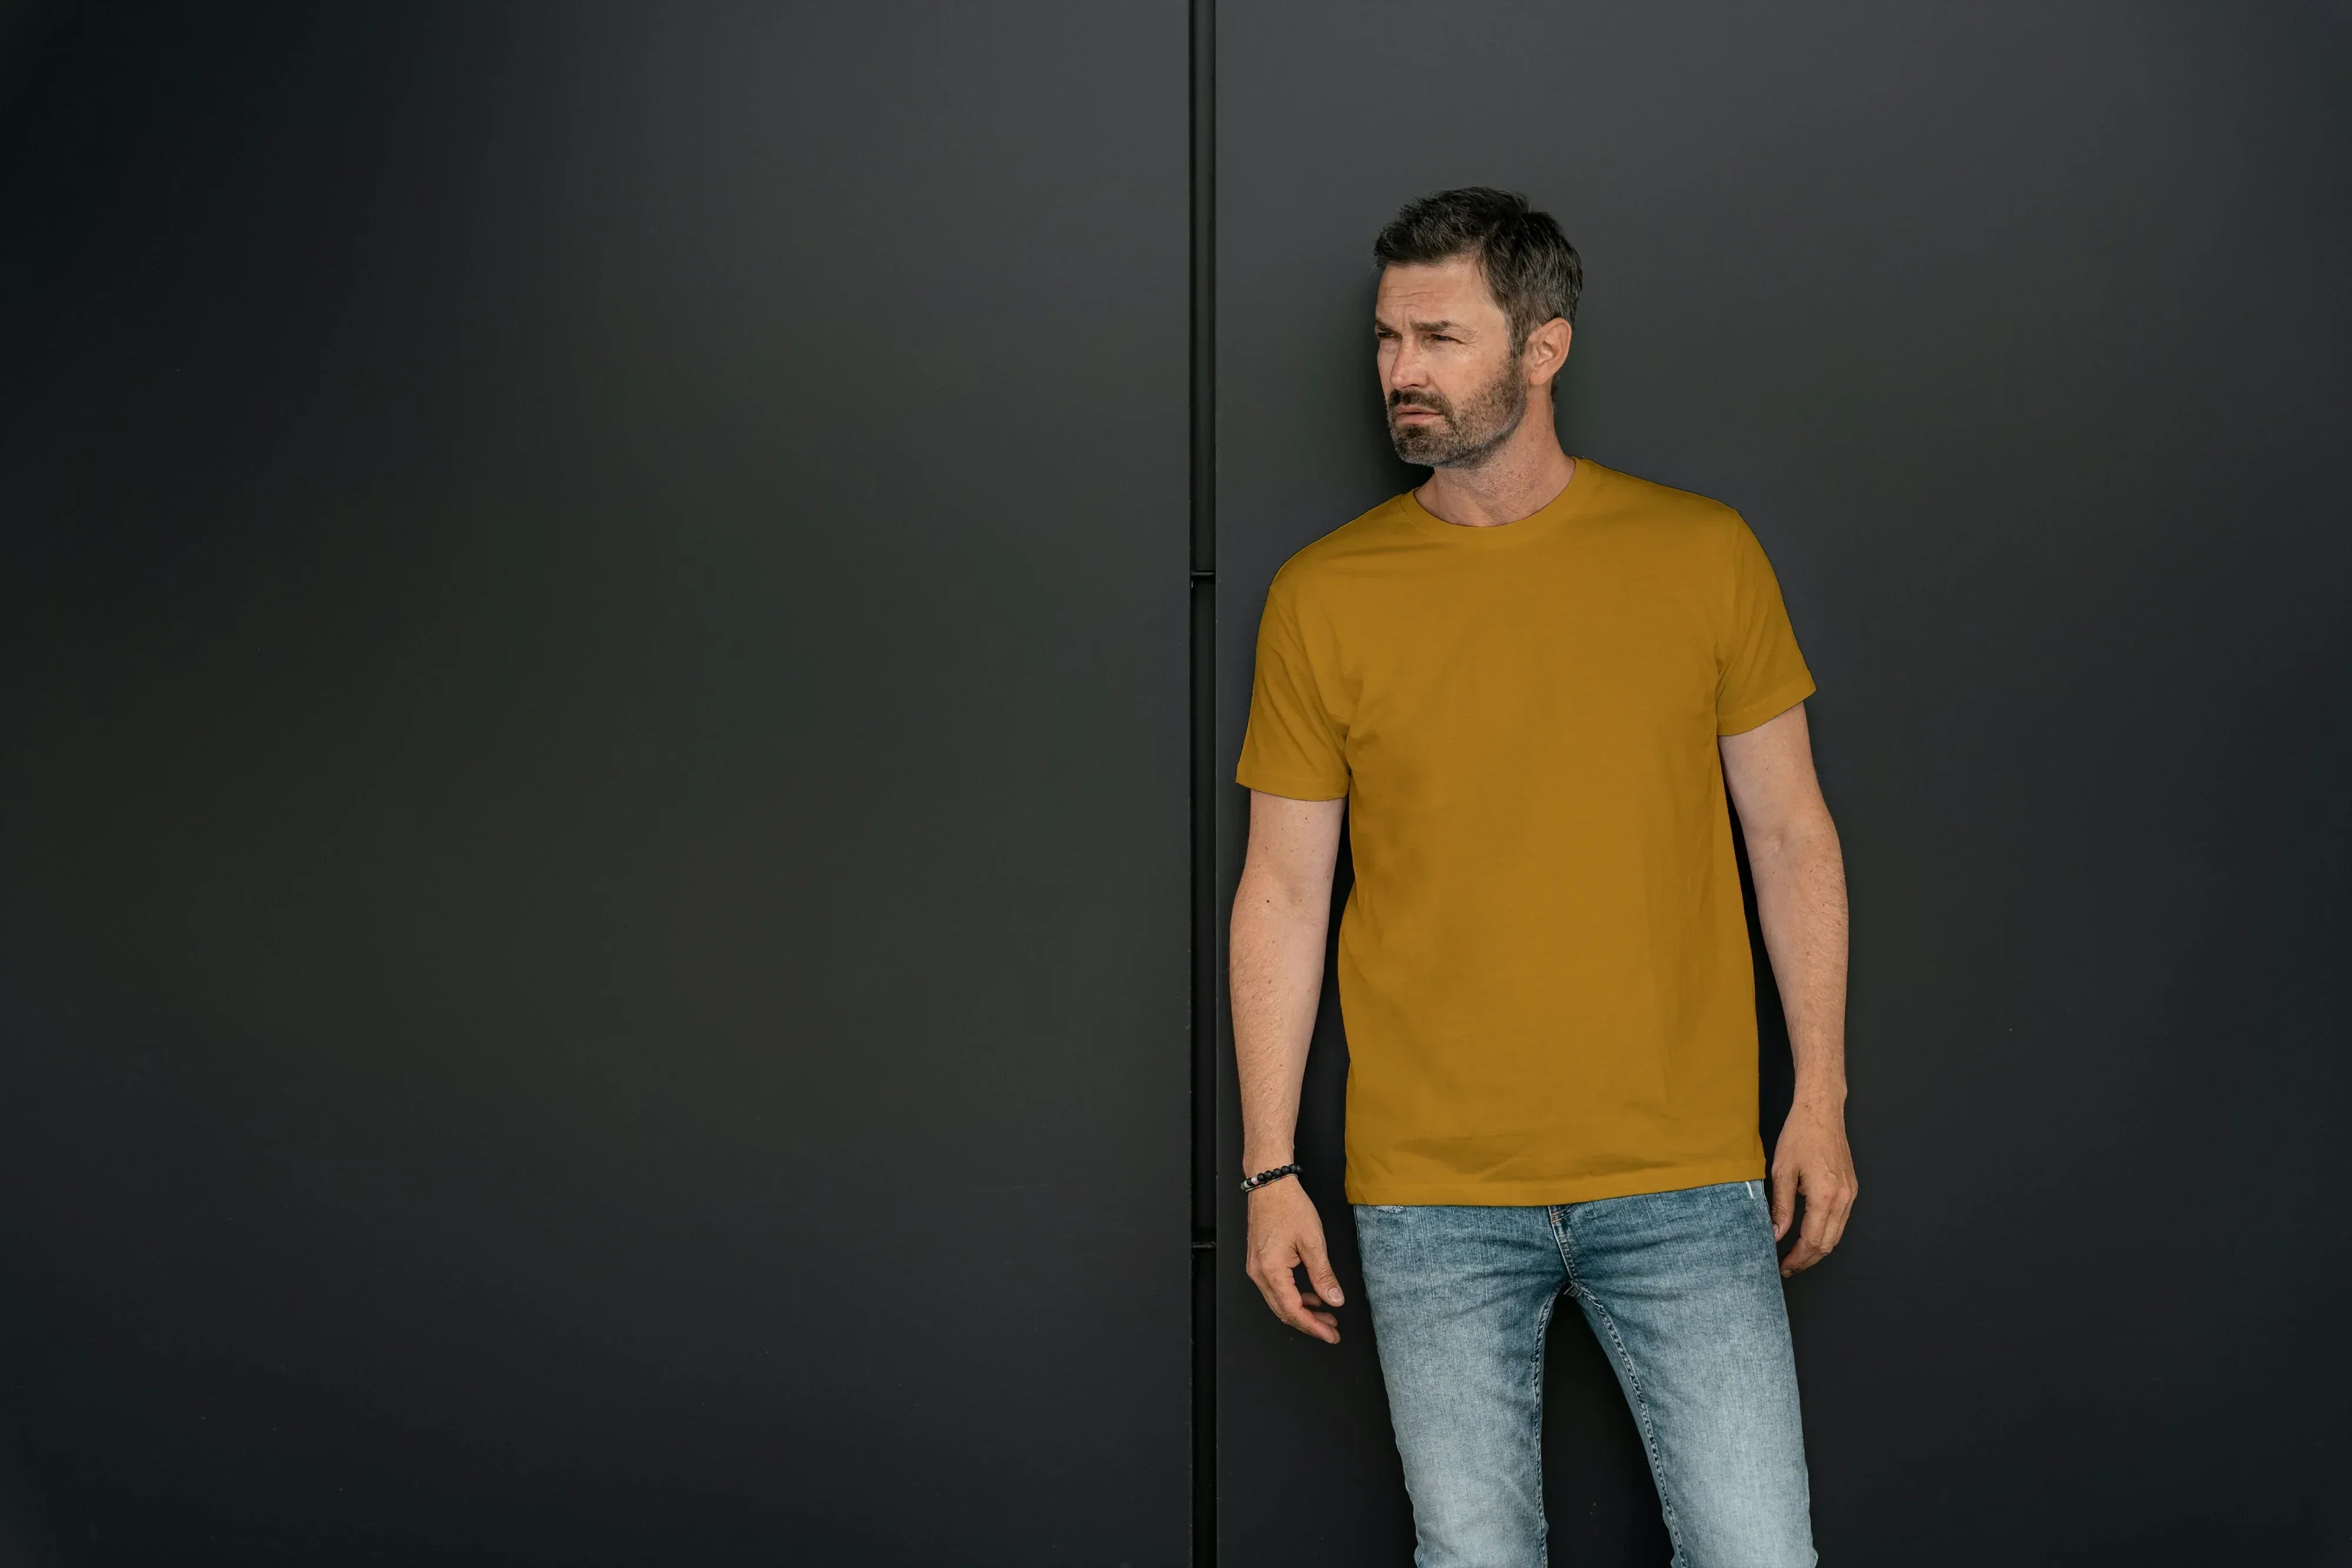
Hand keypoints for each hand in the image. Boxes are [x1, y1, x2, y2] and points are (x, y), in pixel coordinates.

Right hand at [1244, 1176, 1344, 1342]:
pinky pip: (1276, 1288)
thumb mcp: (1313, 1242)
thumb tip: (1334, 1300)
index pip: (1293, 1311)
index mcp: (1271, 1271)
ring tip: (1326, 1313)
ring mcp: (1256, 1268)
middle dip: (1309, 1323)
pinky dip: (1294, 1296)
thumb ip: (1323, 1275)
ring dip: (1302, 1310)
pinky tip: (1311, 1295)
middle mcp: (1259, 1273)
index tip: (1331, 1334)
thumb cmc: (1289, 1206)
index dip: (1313, 1327)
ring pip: (1279, 1301)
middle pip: (1283, 1311)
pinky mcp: (1259, 1261)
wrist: (1270, 1184)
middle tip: (1332, 1329)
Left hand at [1770, 1099, 1856, 1276]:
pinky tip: (1809, 1233)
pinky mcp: (1851, 1188)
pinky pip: (1841, 1220)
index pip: (1812, 1241)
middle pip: (1828, 1244)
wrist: (1822, 1111)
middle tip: (1787, 1267)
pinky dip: (1826, 1232)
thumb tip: (1776, 1233)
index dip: (1797, 1258)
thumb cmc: (1800, 1135)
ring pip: (1837, 1234)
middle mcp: (1843, 1199)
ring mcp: (1850, 1194)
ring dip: (1818, 1248)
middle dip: (1807, 1260)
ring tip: (1796, 1255)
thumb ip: (1781, 1207)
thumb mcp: (1782, 1171)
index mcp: (1825, 1196)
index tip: (1782, 1266)